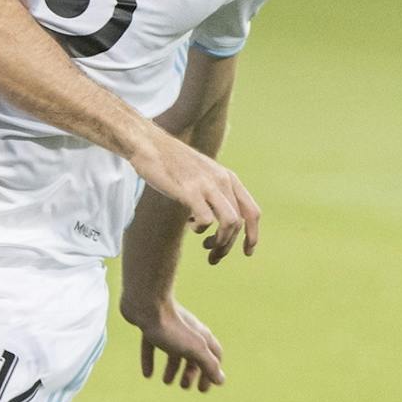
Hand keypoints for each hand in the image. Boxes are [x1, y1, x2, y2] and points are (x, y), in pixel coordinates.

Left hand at [122, 294, 224, 391]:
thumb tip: (221, 381)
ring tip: (166, 382)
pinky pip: (152, 346)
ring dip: (172, 368)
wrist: (146, 302)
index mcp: (201, 336)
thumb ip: (208, 364)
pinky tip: (147, 374)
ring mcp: (169, 328)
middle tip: (184, 387)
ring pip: (173, 351)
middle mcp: (188, 331)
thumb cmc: (171, 327)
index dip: (211, 373)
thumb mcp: (193, 349)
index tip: (202, 389)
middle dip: (191, 372)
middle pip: (193, 355)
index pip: (214, 356)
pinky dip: (150, 360)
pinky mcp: (150, 327)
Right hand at [128, 129, 259, 263]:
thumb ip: (213, 191)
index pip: (252, 212)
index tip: (246, 252)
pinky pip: (206, 219)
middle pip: (239, 223)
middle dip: (228, 245)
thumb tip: (216, 218)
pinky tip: (189, 225)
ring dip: (220, 242)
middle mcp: (222, 181)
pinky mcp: (189, 191)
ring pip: (229, 223)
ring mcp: (207, 185)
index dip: (253, 235)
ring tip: (205, 246)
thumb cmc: (171, 162)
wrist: (149, 145)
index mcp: (228, 178)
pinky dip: (200, 228)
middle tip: (214, 257)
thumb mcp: (201, 174)